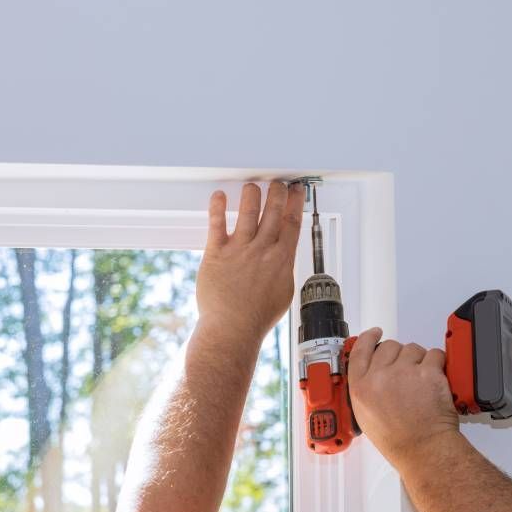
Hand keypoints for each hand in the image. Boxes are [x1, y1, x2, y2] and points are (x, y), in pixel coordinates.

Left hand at [197, 181, 303, 341]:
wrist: (233, 328)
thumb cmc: (256, 317)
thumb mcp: (283, 294)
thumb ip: (283, 271)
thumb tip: (283, 261)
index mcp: (281, 259)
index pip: (291, 223)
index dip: (294, 203)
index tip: (296, 191)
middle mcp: (262, 250)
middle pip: (272, 211)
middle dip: (276, 192)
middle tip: (277, 183)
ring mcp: (239, 249)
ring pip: (248, 211)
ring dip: (251, 194)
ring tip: (251, 186)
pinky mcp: (216, 253)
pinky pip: (217, 224)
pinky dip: (218, 207)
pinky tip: (219, 197)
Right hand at [348, 328, 460, 466]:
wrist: (423, 448)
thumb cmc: (398, 439)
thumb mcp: (366, 415)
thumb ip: (367, 389)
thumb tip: (374, 373)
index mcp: (361, 387)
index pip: (360, 351)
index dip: (369, 338)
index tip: (375, 333)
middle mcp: (379, 376)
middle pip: (389, 347)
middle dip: (400, 356)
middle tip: (408, 372)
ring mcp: (404, 372)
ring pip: (413, 348)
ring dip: (420, 360)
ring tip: (422, 381)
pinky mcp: (427, 372)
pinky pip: (434, 354)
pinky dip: (438, 363)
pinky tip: (435, 379)